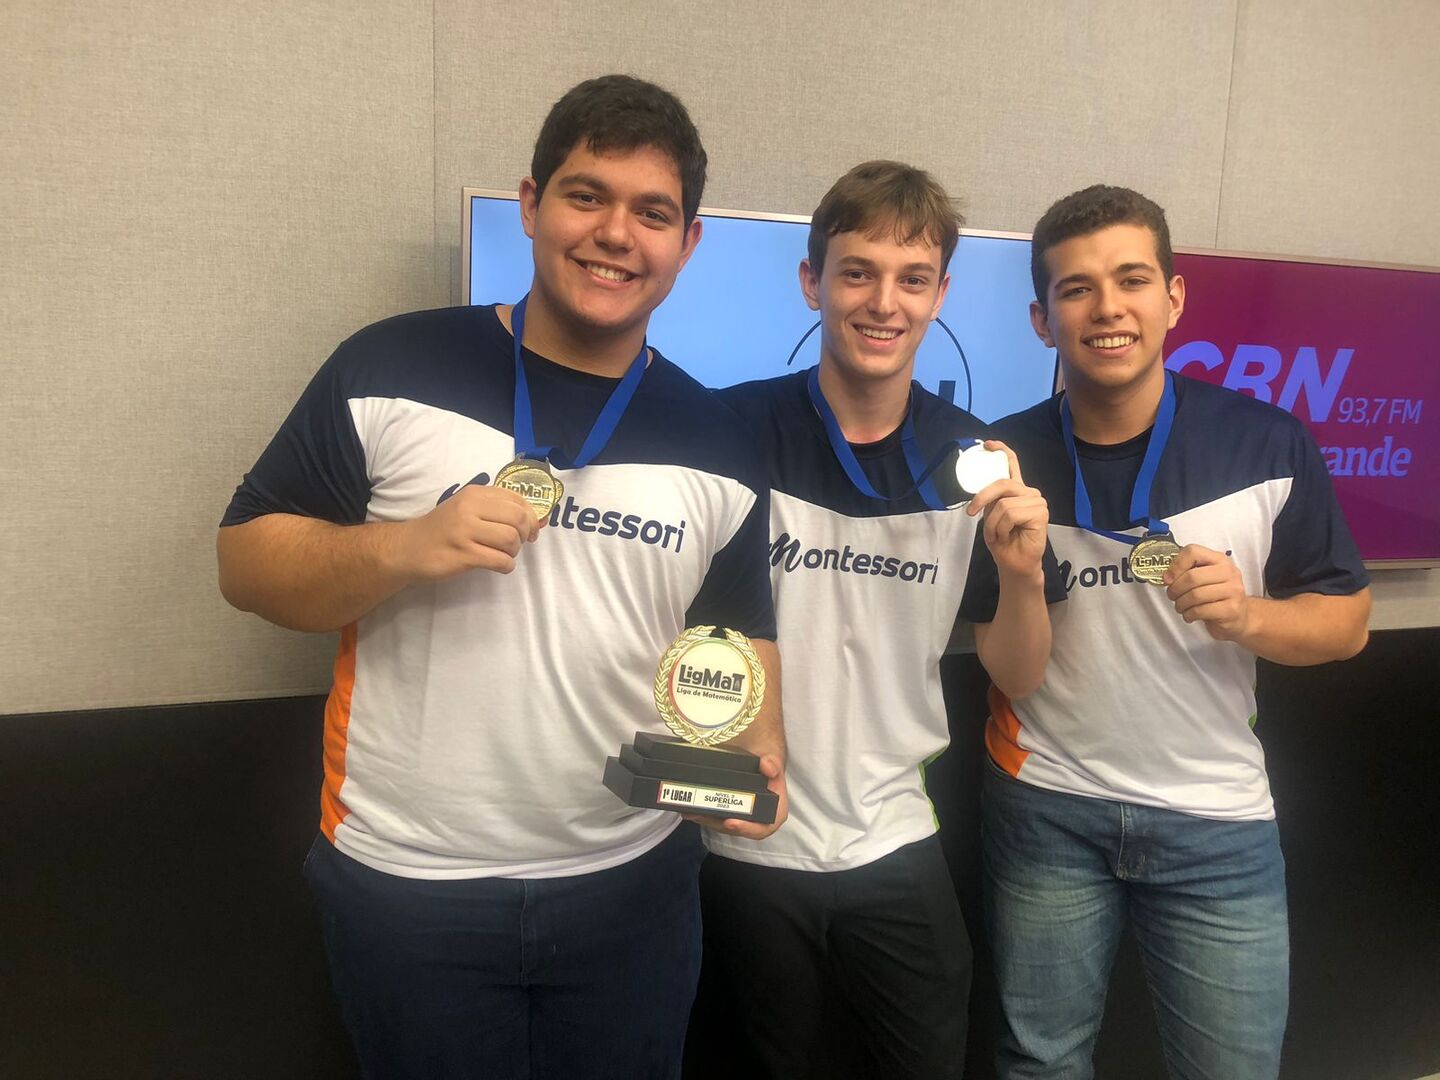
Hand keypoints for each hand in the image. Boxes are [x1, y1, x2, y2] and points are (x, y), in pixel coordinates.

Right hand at [393, 484, 539, 581]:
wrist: (408, 548)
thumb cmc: (443, 529)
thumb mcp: (468, 510)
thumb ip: (499, 511)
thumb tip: (540, 521)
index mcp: (474, 494)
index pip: (517, 499)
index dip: (531, 516)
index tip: (529, 530)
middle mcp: (469, 508)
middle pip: (517, 518)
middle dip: (524, 535)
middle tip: (517, 544)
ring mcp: (464, 531)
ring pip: (510, 540)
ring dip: (513, 552)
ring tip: (503, 555)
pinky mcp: (462, 554)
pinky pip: (499, 560)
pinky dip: (506, 566)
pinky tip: (498, 566)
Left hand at [684, 753, 787, 839]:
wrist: (758, 756)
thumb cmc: (767, 761)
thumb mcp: (773, 758)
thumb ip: (773, 762)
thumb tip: (768, 768)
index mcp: (774, 811)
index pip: (762, 828)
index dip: (747, 828)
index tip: (731, 821)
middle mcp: (757, 819)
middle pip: (736, 829)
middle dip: (716, 823)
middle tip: (700, 814)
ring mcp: (741, 817)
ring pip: (722, 825)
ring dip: (705, 820)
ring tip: (690, 811)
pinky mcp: (727, 812)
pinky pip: (715, 818)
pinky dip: (702, 814)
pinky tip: (689, 808)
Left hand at [966, 441, 1048, 579]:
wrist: (1015, 563)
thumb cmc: (1003, 541)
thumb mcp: (991, 516)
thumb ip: (991, 500)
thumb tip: (980, 491)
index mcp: (1017, 491)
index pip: (1013, 463)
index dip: (1001, 450)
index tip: (987, 445)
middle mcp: (1029, 493)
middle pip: (1002, 483)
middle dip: (982, 498)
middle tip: (971, 512)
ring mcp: (1037, 502)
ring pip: (1003, 504)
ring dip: (992, 523)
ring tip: (996, 535)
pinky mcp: (1041, 513)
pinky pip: (1010, 514)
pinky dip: (1001, 528)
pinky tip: (1007, 536)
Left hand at [1164, 545, 1250, 640]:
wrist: (1238, 617)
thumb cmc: (1215, 596)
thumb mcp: (1204, 579)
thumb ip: (1187, 572)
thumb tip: (1166, 576)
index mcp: (1219, 560)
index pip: (1193, 552)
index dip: (1176, 565)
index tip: (1167, 578)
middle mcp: (1229, 572)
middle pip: (1192, 576)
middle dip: (1175, 589)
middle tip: (1172, 596)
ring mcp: (1233, 590)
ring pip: (1195, 595)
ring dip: (1180, 604)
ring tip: (1180, 607)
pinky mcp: (1231, 609)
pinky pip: (1201, 611)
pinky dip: (1189, 614)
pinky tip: (1189, 615)